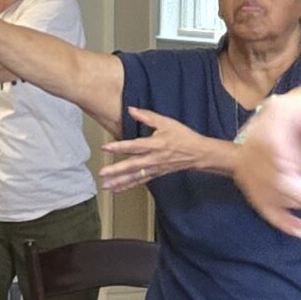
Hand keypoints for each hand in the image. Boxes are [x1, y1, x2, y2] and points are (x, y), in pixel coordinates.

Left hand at [99, 108, 227, 193]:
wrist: (198, 154)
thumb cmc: (183, 137)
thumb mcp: (166, 122)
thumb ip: (147, 115)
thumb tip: (131, 109)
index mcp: (155, 144)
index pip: (135, 146)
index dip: (120, 146)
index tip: (105, 148)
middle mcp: (154, 159)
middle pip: (132, 166)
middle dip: (116, 170)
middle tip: (102, 173)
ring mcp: (155, 168)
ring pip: (135, 177)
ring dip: (119, 182)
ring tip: (105, 186)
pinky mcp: (156, 174)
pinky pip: (140, 181)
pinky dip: (128, 186)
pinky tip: (116, 189)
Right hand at [234, 85, 300, 238]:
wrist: (300, 115)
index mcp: (274, 115)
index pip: (272, 147)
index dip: (291, 168)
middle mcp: (256, 138)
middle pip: (272, 175)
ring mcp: (250, 162)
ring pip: (269, 193)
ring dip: (299, 206)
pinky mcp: (252, 182)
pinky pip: (263, 206)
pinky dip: (283, 221)